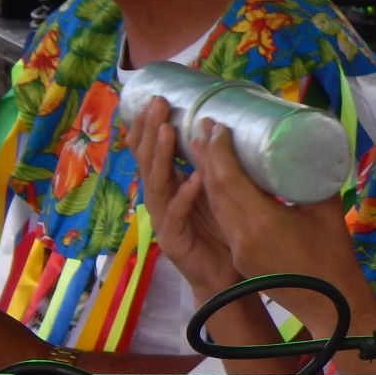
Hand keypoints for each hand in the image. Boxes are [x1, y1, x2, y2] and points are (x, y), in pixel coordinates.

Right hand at [131, 101, 238, 293]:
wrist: (225, 278)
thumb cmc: (223, 232)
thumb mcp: (219, 192)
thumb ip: (217, 166)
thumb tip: (228, 129)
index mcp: (170, 185)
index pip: (152, 150)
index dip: (149, 125)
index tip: (156, 96)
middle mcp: (162, 198)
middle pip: (147, 159)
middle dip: (150, 130)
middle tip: (157, 103)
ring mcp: (164, 219)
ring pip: (156, 182)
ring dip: (162, 155)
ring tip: (167, 130)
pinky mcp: (173, 239)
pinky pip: (177, 213)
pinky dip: (185, 195)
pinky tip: (194, 179)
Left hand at [178, 121, 370, 330]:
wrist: (330, 303)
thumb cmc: (334, 256)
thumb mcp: (327, 211)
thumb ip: (310, 181)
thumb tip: (303, 153)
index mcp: (262, 221)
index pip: (228, 178)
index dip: (219, 150)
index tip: (217, 126)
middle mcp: (242, 234)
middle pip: (215, 189)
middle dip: (208, 157)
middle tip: (206, 129)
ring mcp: (238, 248)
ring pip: (215, 205)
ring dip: (208, 176)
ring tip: (207, 150)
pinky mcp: (240, 257)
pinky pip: (224, 220)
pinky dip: (218, 197)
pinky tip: (221, 184)